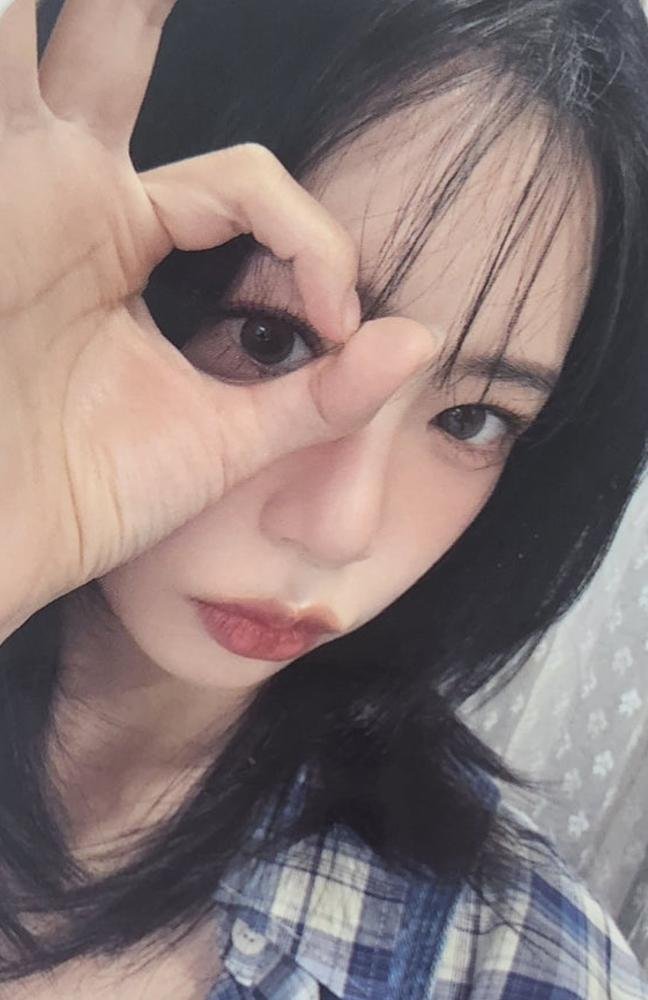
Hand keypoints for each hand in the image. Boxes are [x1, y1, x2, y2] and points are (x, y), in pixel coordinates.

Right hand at [0, 0, 436, 634]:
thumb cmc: (89, 497)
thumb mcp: (223, 442)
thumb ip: (322, 396)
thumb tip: (426, 339)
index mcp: (128, 237)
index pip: (247, 187)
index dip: (311, 241)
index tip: (337, 323)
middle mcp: (68, 195)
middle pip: (113, 55)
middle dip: (137, 7)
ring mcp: (12, 191)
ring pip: (30, 49)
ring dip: (52, 13)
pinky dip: (3, 49)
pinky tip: (15, 21)